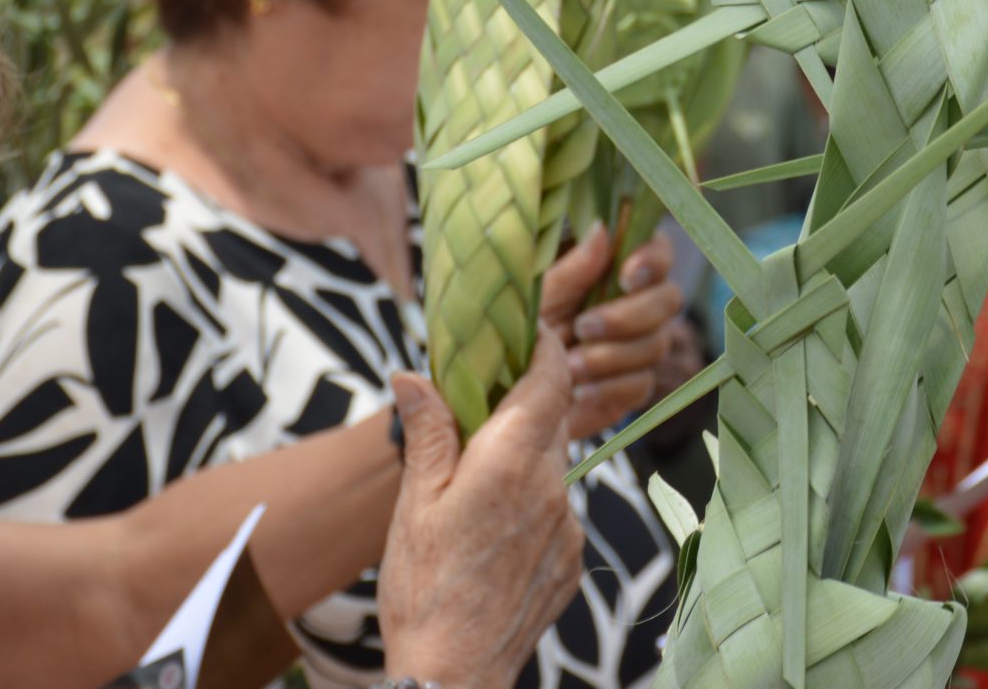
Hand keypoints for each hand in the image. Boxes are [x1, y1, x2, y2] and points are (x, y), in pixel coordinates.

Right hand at [379, 332, 582, 688]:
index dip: (545, 347)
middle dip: (526, 400)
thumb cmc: (424, 591)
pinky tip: (492, 528)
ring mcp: (569, 524)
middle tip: (484, 398)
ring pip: (553, 464)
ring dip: (524, 457)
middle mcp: (551, 487)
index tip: (527, 332)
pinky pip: (557, 509)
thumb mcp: (414, 505)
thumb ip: (428, 434)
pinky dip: (530, 502)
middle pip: (553, 418)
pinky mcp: (572, 556)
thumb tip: (415, 376)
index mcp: (511, 463)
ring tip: (475, 478)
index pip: (550, 379)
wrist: (454, 675)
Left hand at [540, 227, 682, 441]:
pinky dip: (610, 388)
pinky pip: (641, 384)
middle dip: (628, 316)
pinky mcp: (633, 384)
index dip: (652, 260)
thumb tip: (601, 229)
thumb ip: (573, 269)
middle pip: (668, 300)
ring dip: (612, 356)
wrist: (509, 387)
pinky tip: (580, 390)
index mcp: (617, 269)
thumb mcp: (540, 296)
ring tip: (570, 365)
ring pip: (657, 344)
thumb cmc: (523, 327)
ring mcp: (639, 345)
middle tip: (583, 327)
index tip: (626, 276)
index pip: (658, 252)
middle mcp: (638, 303)